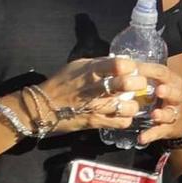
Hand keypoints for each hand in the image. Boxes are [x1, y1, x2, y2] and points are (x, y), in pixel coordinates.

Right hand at [31, 56, 161, 135]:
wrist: (42, 107)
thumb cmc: (60, 83)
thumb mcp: (78, 66)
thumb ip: (99, 63)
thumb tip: (120, 60)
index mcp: (91, 70)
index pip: (118, 64)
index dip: (131, 66)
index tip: (133, 69)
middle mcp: (95, 88)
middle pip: (126, 84)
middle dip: (138, 83)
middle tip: (139, 85)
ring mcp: (96, 107)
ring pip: (128, 106)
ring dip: (134, 104)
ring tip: (131, 102)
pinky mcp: (96, 122)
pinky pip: (120, 122)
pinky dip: (126, 118)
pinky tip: (122, 114)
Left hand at [131, 62, 181, 145]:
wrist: (179, 119)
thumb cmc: (162, 96)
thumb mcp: (158, 82)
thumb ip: (142, 75)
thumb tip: (118, 63)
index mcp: (172, 81)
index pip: (163, 73)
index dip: (151, 70)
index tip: (137, 68)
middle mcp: (176, 96)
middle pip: (174, 93)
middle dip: (168, 91)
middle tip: (159, 90)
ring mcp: (173, 113)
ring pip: (170, 113)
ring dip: (162, 114)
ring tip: (154, 115)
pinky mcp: (169, 129)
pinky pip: (160, 132)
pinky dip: (151, 135)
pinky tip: (142, 138)